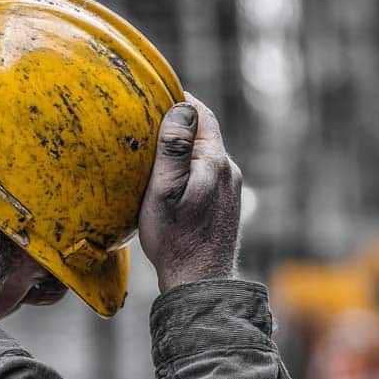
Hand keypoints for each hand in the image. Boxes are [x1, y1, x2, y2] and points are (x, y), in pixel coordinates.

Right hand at [139, 93, 241, 292]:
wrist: (200, 283)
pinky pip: (207, 173)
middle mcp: (229, 171)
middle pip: (204, 132)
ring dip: (184, 149)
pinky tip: (171, 182)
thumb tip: (182, 107)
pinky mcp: (227, 204)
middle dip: (178, 124)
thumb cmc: (175, 240)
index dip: (178, 100)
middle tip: (147, 122)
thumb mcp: (163, 191)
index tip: (153, 95)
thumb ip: (174, 149)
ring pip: (205, 154)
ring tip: (154, 153)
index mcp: (215, 162)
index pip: (201, 113)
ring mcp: (231, 188)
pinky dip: (190, 168)